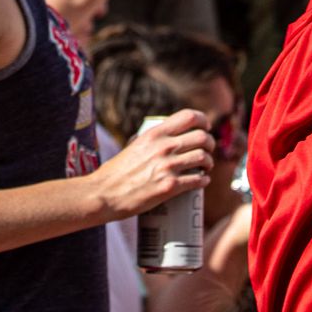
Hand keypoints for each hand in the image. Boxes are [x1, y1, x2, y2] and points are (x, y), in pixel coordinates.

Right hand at [89, 109, 214, 219]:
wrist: (101, 195)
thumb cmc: (114, 173)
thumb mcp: (133, 146)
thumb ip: (152, 141)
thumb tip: (167, 137)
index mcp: (154, 135)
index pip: (189, 116)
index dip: (203, 121)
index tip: (206, 128)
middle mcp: (163, 147)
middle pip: (203, 137)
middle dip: (210, 143)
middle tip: (208, 150)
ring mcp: (168, 167)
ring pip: (204, 158)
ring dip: (209, 163)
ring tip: (205, 167)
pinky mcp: (169, 187)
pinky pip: (198, 180)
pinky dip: (204, 180)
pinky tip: (203, 181)